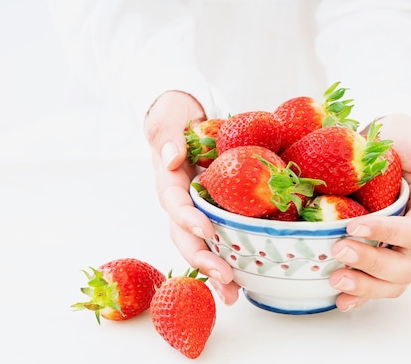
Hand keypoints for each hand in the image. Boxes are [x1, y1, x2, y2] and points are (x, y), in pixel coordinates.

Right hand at [144, 91, 239, 304]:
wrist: (189, 117)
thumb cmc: (176, 116)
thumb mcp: (168, 116)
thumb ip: (165, 134)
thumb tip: (170, 159)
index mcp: (169, 181)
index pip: (174, 203)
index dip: (187, 219)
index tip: (206, 230)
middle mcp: (182, 201)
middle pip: (186, 235)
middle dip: (203, 258)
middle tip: (224, 276)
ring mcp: (197, 209)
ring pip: (201, 245)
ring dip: (215, 270)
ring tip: (233, 294)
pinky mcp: (215, 211)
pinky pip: (221, 237)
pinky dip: (230, 259)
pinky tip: (245, 281)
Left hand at [329, 113, 410, 310]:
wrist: (377, 142)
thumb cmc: (405, 141)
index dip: (386, 234)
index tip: (353, 226)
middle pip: (404, 266)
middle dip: (372, 264)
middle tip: (339, 252)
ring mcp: (398, 248)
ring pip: (391, 282)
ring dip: (364, 286)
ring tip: (335, 280)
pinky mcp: (378, 252)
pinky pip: (376, 282)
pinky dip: (360, 294)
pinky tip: (340, 299)